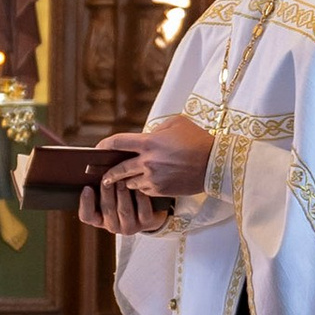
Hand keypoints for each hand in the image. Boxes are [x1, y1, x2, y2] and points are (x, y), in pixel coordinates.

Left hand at [79, 121, 212, 233]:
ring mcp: (154, 178)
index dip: (104, 145)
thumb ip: (156, 129)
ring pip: (130, 183)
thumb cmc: (197, 139)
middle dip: (108, 174)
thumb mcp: (176, 123)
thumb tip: (146, 135)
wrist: (216, 163)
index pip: (118, 142)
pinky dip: (141, 188)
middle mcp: (148, 162)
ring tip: (121, 182)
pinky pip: (144, 191)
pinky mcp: (161, 190)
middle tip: (102, 177)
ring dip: (126, 182)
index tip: (98, 150)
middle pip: (119, 169)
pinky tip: (141, 186)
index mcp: (149, 142)